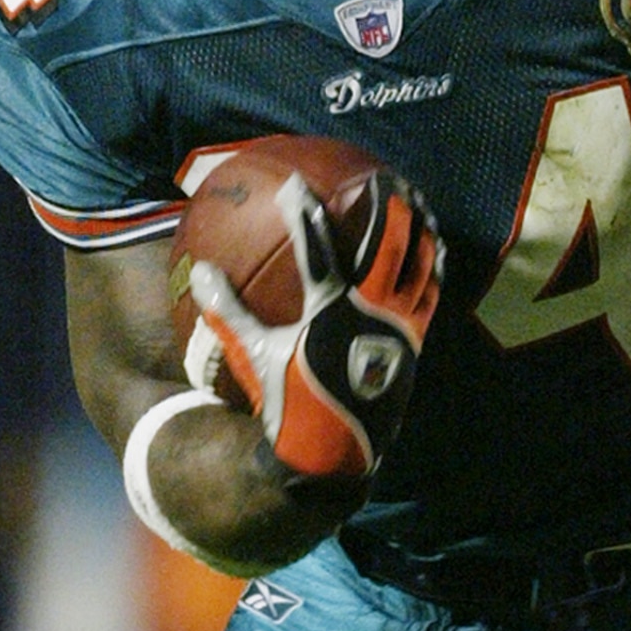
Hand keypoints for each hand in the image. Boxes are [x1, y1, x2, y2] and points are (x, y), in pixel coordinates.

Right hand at [184, 171, 442, 481]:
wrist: (333, 453)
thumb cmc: (288, 401)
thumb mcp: (253, 355)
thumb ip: (226, 311)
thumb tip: (197, 271)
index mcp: (328, 312)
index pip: (316, 249)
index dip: (304, 211)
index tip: (294, 182)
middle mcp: (369, 314)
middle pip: (385, 244)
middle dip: (387, 205)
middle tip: (385, 177)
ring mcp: (397, 328)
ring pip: (418, 266)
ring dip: (419, 230)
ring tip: (418, 204)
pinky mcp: (414, 343)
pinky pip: (430, 295)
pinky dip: (432, 267)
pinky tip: (433, 252)